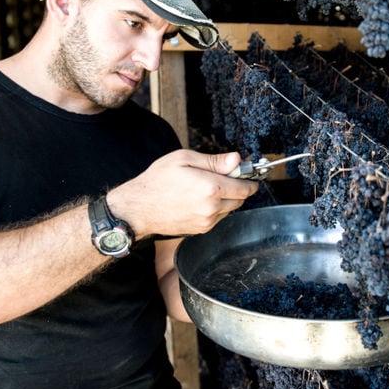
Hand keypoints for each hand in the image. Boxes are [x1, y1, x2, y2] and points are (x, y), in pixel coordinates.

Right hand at [107, 149, 258, 238]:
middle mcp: (212, 208)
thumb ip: (214, 161)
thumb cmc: (157, 181)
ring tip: (206, 187)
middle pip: (240, 200)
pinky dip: (215, 209)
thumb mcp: (184, 159)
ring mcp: (207, 221)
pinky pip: (217, 218)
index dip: (250, 180)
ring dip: (226, 199)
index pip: (245, 188)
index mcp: (211, 188)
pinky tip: (198, 199)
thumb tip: (236, 160)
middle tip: (224, 177)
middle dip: (238, 188)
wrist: (138, 208)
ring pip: (229, 209)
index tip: (249, 175)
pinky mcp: (200, 229)